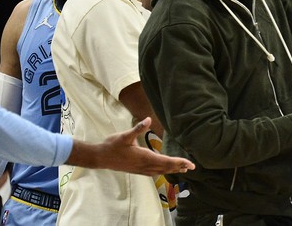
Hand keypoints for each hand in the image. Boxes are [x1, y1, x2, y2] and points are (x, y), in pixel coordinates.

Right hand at [70, 117, 194, 175]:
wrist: (100, 157)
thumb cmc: (112, 145)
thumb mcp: (125, 135)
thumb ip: (138, 128)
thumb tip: (148, 119)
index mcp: (144, 157)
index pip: (166, 161)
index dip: (179, 162)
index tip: (189, 163)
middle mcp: (144, 166)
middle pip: (165, 168)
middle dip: (179, 167)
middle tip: (191, 166)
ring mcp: (140, 169)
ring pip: (160, 171)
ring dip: (171, 170)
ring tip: (182, 169)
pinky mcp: (137, 170)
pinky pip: (153, 172)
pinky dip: (162, 171)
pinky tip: (164, 169)